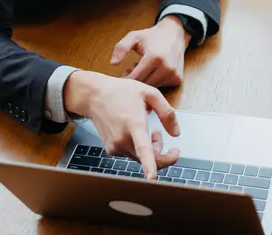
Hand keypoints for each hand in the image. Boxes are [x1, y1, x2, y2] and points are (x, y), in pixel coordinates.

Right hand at [63, 70, 180, 178]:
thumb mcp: (150, 93)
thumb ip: (167, 113)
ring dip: (152, 148)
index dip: (149, 165)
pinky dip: (140, 148)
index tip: (153, 178)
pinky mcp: (111, 150)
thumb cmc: (122, 92)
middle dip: (163, 152)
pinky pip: (132, 155)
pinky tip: (137, 133)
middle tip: (163, 135)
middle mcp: (123, 139)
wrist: (94, 96)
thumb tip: (177, 134)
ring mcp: (115, 147)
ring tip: (152, 130)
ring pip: (142, 158)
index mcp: (134, 124)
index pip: (143, 149)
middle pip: (150, 160)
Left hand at [112, 16, 190, 87]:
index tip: (120, 75)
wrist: (175, 34)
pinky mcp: (178, 79)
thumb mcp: (134, 36)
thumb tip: (112, 63)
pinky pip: (161, 86)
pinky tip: (151, 71)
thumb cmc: (152, 36)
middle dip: (134, 80)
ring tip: (140, 68)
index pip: (135, 78)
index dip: (125, 79)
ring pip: (152, 87)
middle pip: (143, 84)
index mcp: (154, 57)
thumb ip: (121, 48)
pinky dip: (154, 81)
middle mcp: (166, 68)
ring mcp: (173, 74)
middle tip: (129, 69)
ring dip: (144, 81)